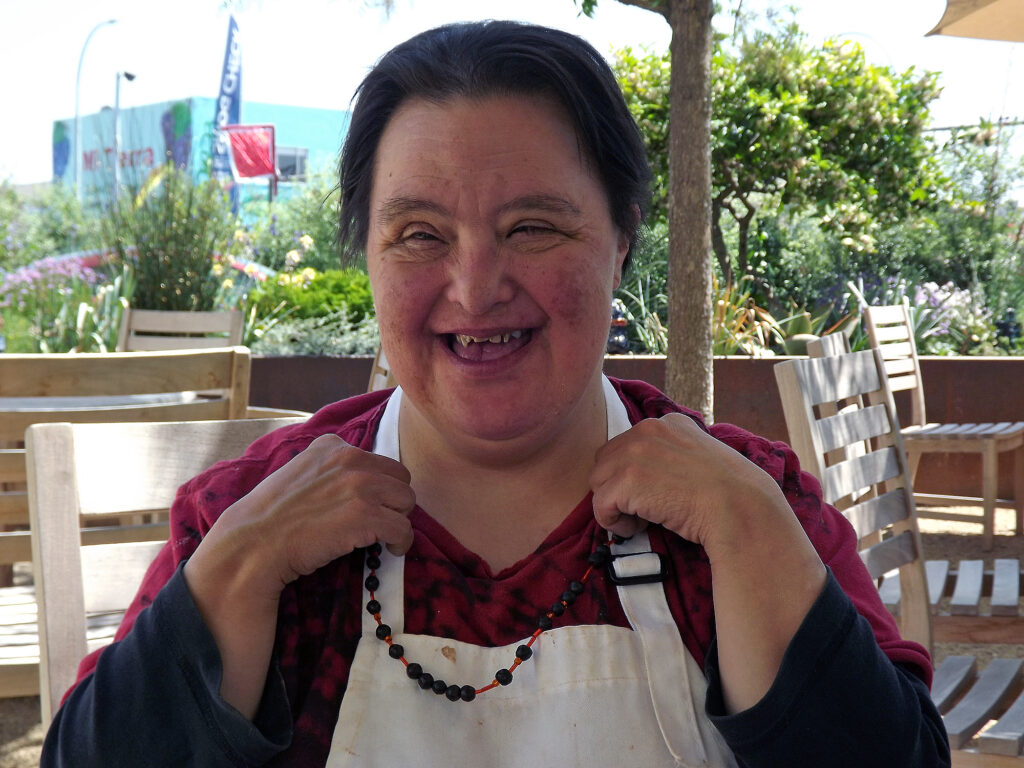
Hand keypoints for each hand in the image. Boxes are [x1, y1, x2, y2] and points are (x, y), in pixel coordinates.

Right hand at [182, 434, 415, 717]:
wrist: (253, 543)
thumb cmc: (271, 516)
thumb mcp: (298, 472)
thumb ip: (328, 468)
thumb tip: (356, 480)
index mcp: (333, 445)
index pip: (380, 462)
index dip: (380, 487)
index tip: (370, 506)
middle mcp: (350, 458)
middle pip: (401, 479)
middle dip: (394, 502)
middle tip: (380, 523)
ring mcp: (359, 486)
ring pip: (407, 502)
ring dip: (398, 521)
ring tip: (384, 538)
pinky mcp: (365, 516)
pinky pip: (404, 528)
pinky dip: (401, 542)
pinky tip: (389, 550)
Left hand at [589, 413, 791, 555]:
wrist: (740, 509)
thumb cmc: (730, 495)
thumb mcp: (702, 459)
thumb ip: (674, 457)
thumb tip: (649, 478)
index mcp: (668, 422)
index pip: (628, 446)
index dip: (634, 475)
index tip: (656, 494)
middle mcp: (647, 429)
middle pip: (606, 461)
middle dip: (619, 488)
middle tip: (646, 509)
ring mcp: (634, 452)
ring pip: (599, 482)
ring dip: (616, 506)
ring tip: (643, 520)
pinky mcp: (625, 481)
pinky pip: (600, 506)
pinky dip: (614, 523)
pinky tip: (639, 527)